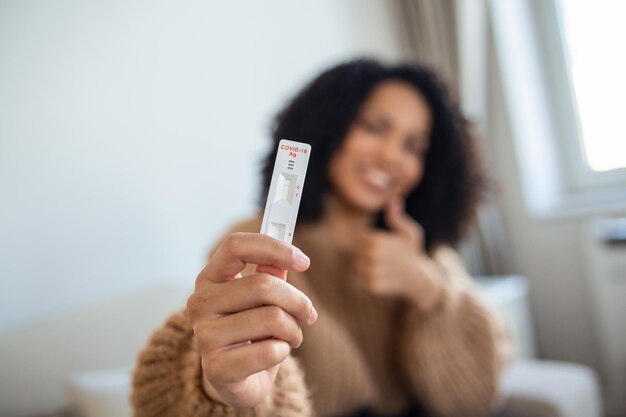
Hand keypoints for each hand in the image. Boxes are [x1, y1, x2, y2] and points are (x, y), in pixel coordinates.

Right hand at [186, 233, 317, 407]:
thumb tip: (289, 255)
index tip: (303, 261)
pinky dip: (283, 352)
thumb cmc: (249, 332)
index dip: (273, 248)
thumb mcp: (260, 299)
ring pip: (272, 318)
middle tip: (308, 313)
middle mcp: (200, 303)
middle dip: (296, 300)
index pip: (236, 246)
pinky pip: (269, 351)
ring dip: (293, 329)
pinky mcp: (215, 368)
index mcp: (209, 278)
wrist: (234, 381)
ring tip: (290, 337)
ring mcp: (204, 336)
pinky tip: (275, 354)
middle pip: (263, 284)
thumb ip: (270, 273)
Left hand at [355, 198, 443, 309]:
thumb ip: (398, 218)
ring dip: (366, 267)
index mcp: (378, 240)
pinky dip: (367, 280)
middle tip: (383, 259)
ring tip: (382, 268)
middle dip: (367, 255)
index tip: (382, 247)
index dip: (369, 242)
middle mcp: (373, 256)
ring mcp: (372, 272)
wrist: (420, 280)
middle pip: (357, 253)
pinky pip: (360, 280)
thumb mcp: (410, 232)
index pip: (360, 239)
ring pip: (357, 267)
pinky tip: (382, 278)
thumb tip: (394, 200)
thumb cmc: (413, 253)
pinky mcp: (372, 286)